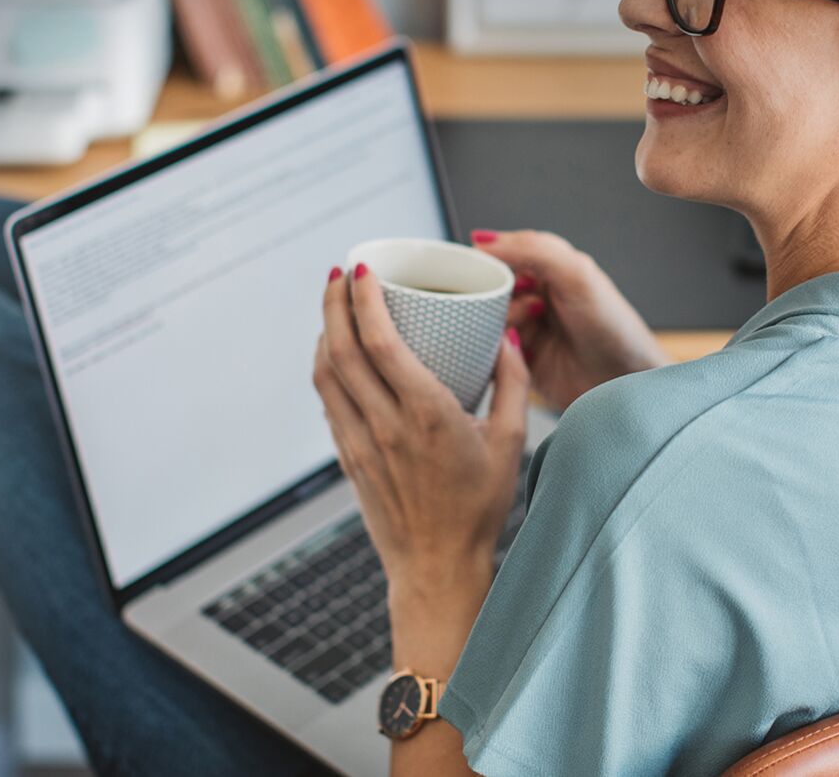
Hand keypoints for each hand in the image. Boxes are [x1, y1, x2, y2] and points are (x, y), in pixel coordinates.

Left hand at [314, 263, 530, 673]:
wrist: (438, 567)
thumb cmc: (479, 509)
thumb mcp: (513, 444)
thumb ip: (514, 386)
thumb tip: (506, 338)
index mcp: (427, 415)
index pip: (379, 343)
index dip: (364, 300)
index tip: (363, 271)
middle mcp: (386, 425)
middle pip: (342, 349)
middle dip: (333, 302)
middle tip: (339, 273)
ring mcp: (360, 443)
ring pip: (325, 373)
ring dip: (324, 331)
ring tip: (333, 304)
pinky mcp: (348, 457)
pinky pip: (328, 401)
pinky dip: (325, 367)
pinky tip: (335, 352)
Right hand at [468, 230, 669, 411]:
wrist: (623, 381)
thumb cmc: (612, 326)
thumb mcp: (575, 274)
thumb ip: (531, 249)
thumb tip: (484, 239)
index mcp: (549, 268)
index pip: (504, 251)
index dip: (490, 258)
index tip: (477, 267)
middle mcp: (535, 295)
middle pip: (490, 285)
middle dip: (494, 293)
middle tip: (517, 301)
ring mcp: (526, 327)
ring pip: (487, 316)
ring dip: (502, 321)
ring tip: (526, 328)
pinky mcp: (519, 358)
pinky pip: (489, 348)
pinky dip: (496, 346)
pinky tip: (516, 349)